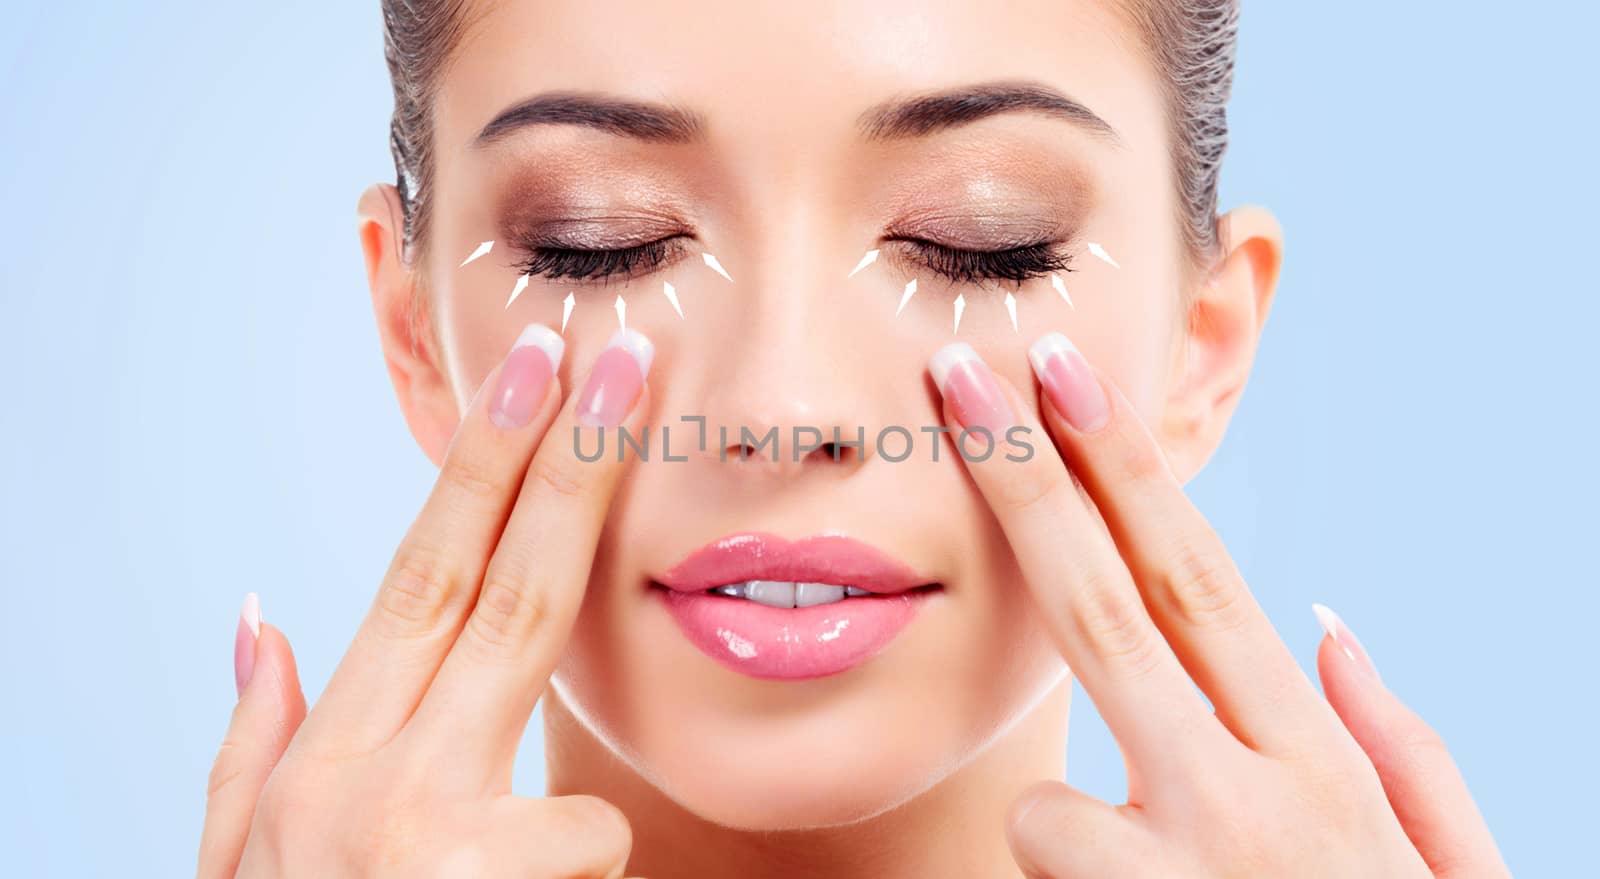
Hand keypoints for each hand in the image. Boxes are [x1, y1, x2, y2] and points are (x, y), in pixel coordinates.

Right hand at [197, 326, 652, 877]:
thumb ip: (252, 746)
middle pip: (505, 593)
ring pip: (569, 767)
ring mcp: (438, 846)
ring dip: (564, 833)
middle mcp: (371, 787)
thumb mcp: (242, 869)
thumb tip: (263, 614)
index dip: (487, 466)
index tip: (541, 370)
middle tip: (632, 360)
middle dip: (575, 466)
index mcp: (326, 763)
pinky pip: (588, 855)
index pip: (423, 576)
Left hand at [929, 336, 1508, 877]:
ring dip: (1077, 838)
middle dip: (1025, 481)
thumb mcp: (1450, 870)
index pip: (1197, 580)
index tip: (1060, 372)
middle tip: (959, 374)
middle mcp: (1249, 798)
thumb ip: (1402, 745)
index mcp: (1319, 764)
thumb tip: (1326, 622)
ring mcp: (1182, 872)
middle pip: (1106, 609)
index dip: (1121, 469)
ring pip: (1046, 799)